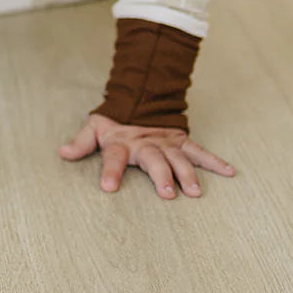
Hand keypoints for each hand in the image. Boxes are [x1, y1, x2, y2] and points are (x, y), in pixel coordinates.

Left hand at [58, 113, 236, 199]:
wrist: (140, 98)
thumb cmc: (115, 122)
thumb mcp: (95, 128)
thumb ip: (81, 142)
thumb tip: (62, 153)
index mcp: (121, 142)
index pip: (113, 157)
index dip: (110, 171)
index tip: (108, 188)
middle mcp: (145, 143)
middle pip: (153, 160)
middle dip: (161, 176)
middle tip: (167, 195)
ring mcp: (165, 142)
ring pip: (178, 158)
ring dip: (187, 174)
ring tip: (195, 192)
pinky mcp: (181, 141)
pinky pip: (199, 151)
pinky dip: (215, 161)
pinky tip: (230, 172)